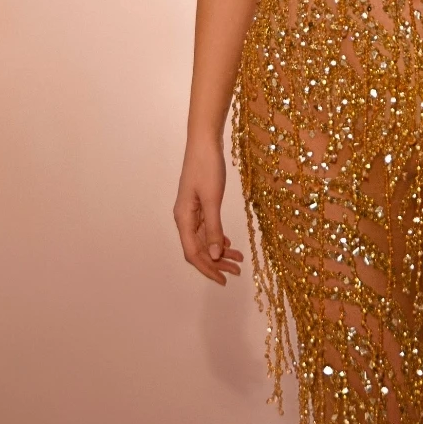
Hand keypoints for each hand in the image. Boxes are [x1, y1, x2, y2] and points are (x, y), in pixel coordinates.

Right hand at [173, 137, 243, 284]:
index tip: (223, 280)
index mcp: (184, 219)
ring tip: (238, 260)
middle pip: (199, 249)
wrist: (204, 143)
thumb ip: (214, 228)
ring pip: (204, 239)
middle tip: (237, 271)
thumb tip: (216, 255)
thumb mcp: (213, 199)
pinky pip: (207, 228)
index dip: (207, 269)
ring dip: (220, 251)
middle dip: (216, 263)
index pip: (193, 253)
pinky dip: (219, 237)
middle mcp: (185, 218)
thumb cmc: (207, 168)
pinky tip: (229, 243)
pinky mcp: (200, 204)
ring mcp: (192, 211)